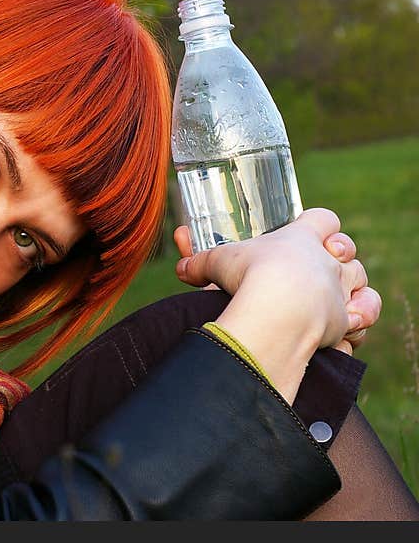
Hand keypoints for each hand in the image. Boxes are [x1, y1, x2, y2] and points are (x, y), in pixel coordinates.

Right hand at [173, 225, 381, 354]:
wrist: (277, 313)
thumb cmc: (248, 277)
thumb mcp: (216, 263)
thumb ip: (198, 262)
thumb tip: (180, 268)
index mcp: (300, 237)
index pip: (323, 218)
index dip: (319, 224)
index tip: (310, 233)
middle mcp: (327, 260)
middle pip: (346, 249)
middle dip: (339, 255)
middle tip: (321, 263)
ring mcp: (339, 289)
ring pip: (361, 281)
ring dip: (353, 289)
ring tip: (337, 299)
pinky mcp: (345, 319)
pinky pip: (363, 317)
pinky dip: (359, 321)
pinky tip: (348, 324)